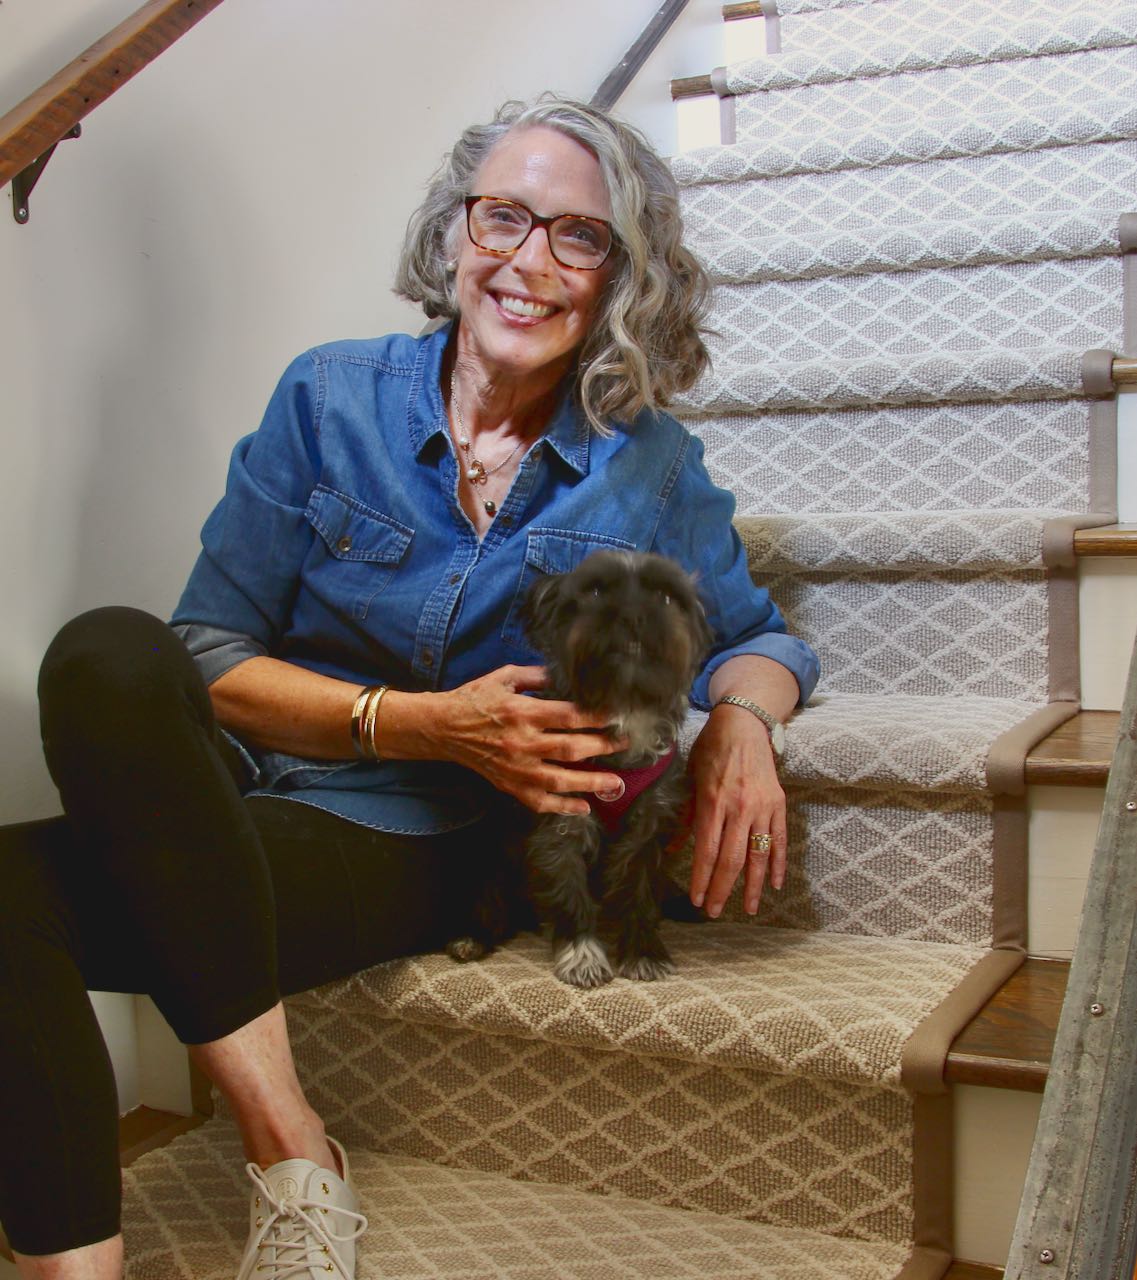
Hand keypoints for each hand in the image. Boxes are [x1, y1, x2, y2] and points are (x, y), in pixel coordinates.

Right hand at [433, 665, 626, 813]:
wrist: (443, 728)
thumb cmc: (476, 699)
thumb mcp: (505, 677)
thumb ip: (537, 676)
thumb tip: (568, 674)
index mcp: (523, 713)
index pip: (569, 716)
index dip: (597, 716)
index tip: (618, 716)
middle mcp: (522, 742)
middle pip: (571, 748)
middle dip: (603, 746)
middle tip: (625, 743)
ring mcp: (516, 768)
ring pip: (560, 780)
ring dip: (591, 783)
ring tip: (616, 784)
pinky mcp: (509, 785)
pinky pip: (539, 801)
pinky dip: (562, 807)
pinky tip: (584, 807)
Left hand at [681, 703, 786, 917]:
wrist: (744, 723)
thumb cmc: (712, 749)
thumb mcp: (692, 778)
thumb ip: (686, 816)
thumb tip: (674, 849)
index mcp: (714, 802)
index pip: (707, 850)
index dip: (701, 878)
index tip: (696, 898)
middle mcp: (739, 808)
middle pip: (731, 859)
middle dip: (721, 889)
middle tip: (713, 911)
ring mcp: (762, 807)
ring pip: (758, 856)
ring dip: (752, 886)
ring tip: (747, 908)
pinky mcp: (778, 804)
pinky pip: (780, 840)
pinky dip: (778, 864)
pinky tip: (774, 884)